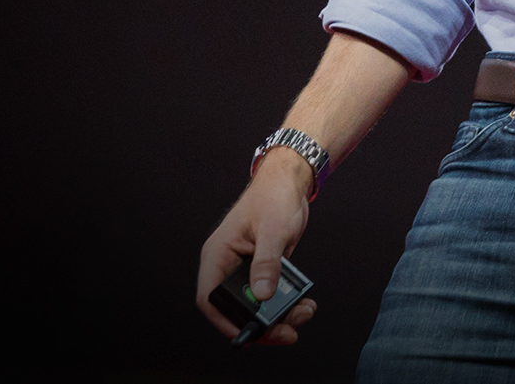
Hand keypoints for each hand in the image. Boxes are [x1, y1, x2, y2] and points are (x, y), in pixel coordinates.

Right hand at [196, 148, 319, 344]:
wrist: (291, 181)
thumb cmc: (273, 196)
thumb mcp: (272, 231)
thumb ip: (267, 263)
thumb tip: (263, 294)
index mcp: (218, 255)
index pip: (210, 298)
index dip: (224, 321)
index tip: (247, 334)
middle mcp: (228, 265)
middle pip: (236, 307)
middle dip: (261, 322)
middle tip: (286, 332)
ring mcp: (246, 268)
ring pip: (256, 303)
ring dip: (278, 314)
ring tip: (303, 314)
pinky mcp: (264, 268)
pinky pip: (270, 293)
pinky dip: (286, 302)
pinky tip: (304, 304)